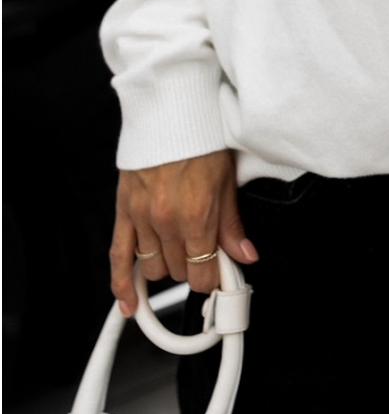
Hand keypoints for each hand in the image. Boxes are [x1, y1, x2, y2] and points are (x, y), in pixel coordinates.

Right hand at [110, 149, 256, 315]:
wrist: (170, 112)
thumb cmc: (201, 139)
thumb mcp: (227, 181)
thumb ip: (232, 225)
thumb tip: (245, 255)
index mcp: (195, 216)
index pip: (204, 273)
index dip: (214, 278)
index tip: (220, 275)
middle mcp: (166, 221)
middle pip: (179, 272)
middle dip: (193, 267)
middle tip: (203, 253)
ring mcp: (142, 218)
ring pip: (152, 268)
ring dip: (167, 267)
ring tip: (179, 253)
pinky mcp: (123, 211)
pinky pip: (118, 257)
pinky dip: (122, 284)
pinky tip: (129, 302)